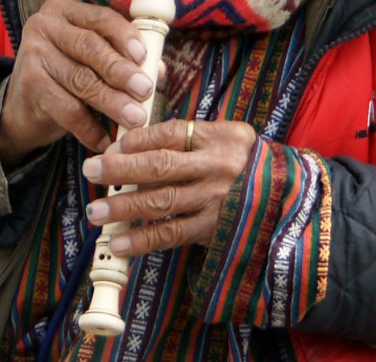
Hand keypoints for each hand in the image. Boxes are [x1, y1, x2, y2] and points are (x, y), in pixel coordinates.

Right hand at [0, 0, 155, 167]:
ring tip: (135, 117)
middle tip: (145, 90)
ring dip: (112, 101)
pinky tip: (105, 139)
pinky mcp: (29, 87)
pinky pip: (67, 109)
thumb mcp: (92, 58)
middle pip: (90, 48)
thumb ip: (122, 57)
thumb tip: (158, 70)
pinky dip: (90, 128)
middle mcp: (44, 26)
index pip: (100, 18)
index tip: (143, 56)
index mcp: (64, 10)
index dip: (124, 36)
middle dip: (121, 71)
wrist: (22, 106)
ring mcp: (33, 55)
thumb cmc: (67, 74)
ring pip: (81, 80)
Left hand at [82, 118, 256, 254]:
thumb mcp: (225, 136)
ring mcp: (216, 200)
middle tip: (91, 170)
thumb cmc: (242, 162)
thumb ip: (187, 134)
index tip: (112, 146)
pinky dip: (144, 239)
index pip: (172, 132)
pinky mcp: (213, 228)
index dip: (139, 139)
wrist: (284, 197)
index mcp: (220, 136)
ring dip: (124, 207)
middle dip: (121, 169)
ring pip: (162, 201)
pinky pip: (173, 234)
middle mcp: (218, 166)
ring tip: (96, 211)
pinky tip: (120, 242)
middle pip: (161, 165)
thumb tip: (133, 135)